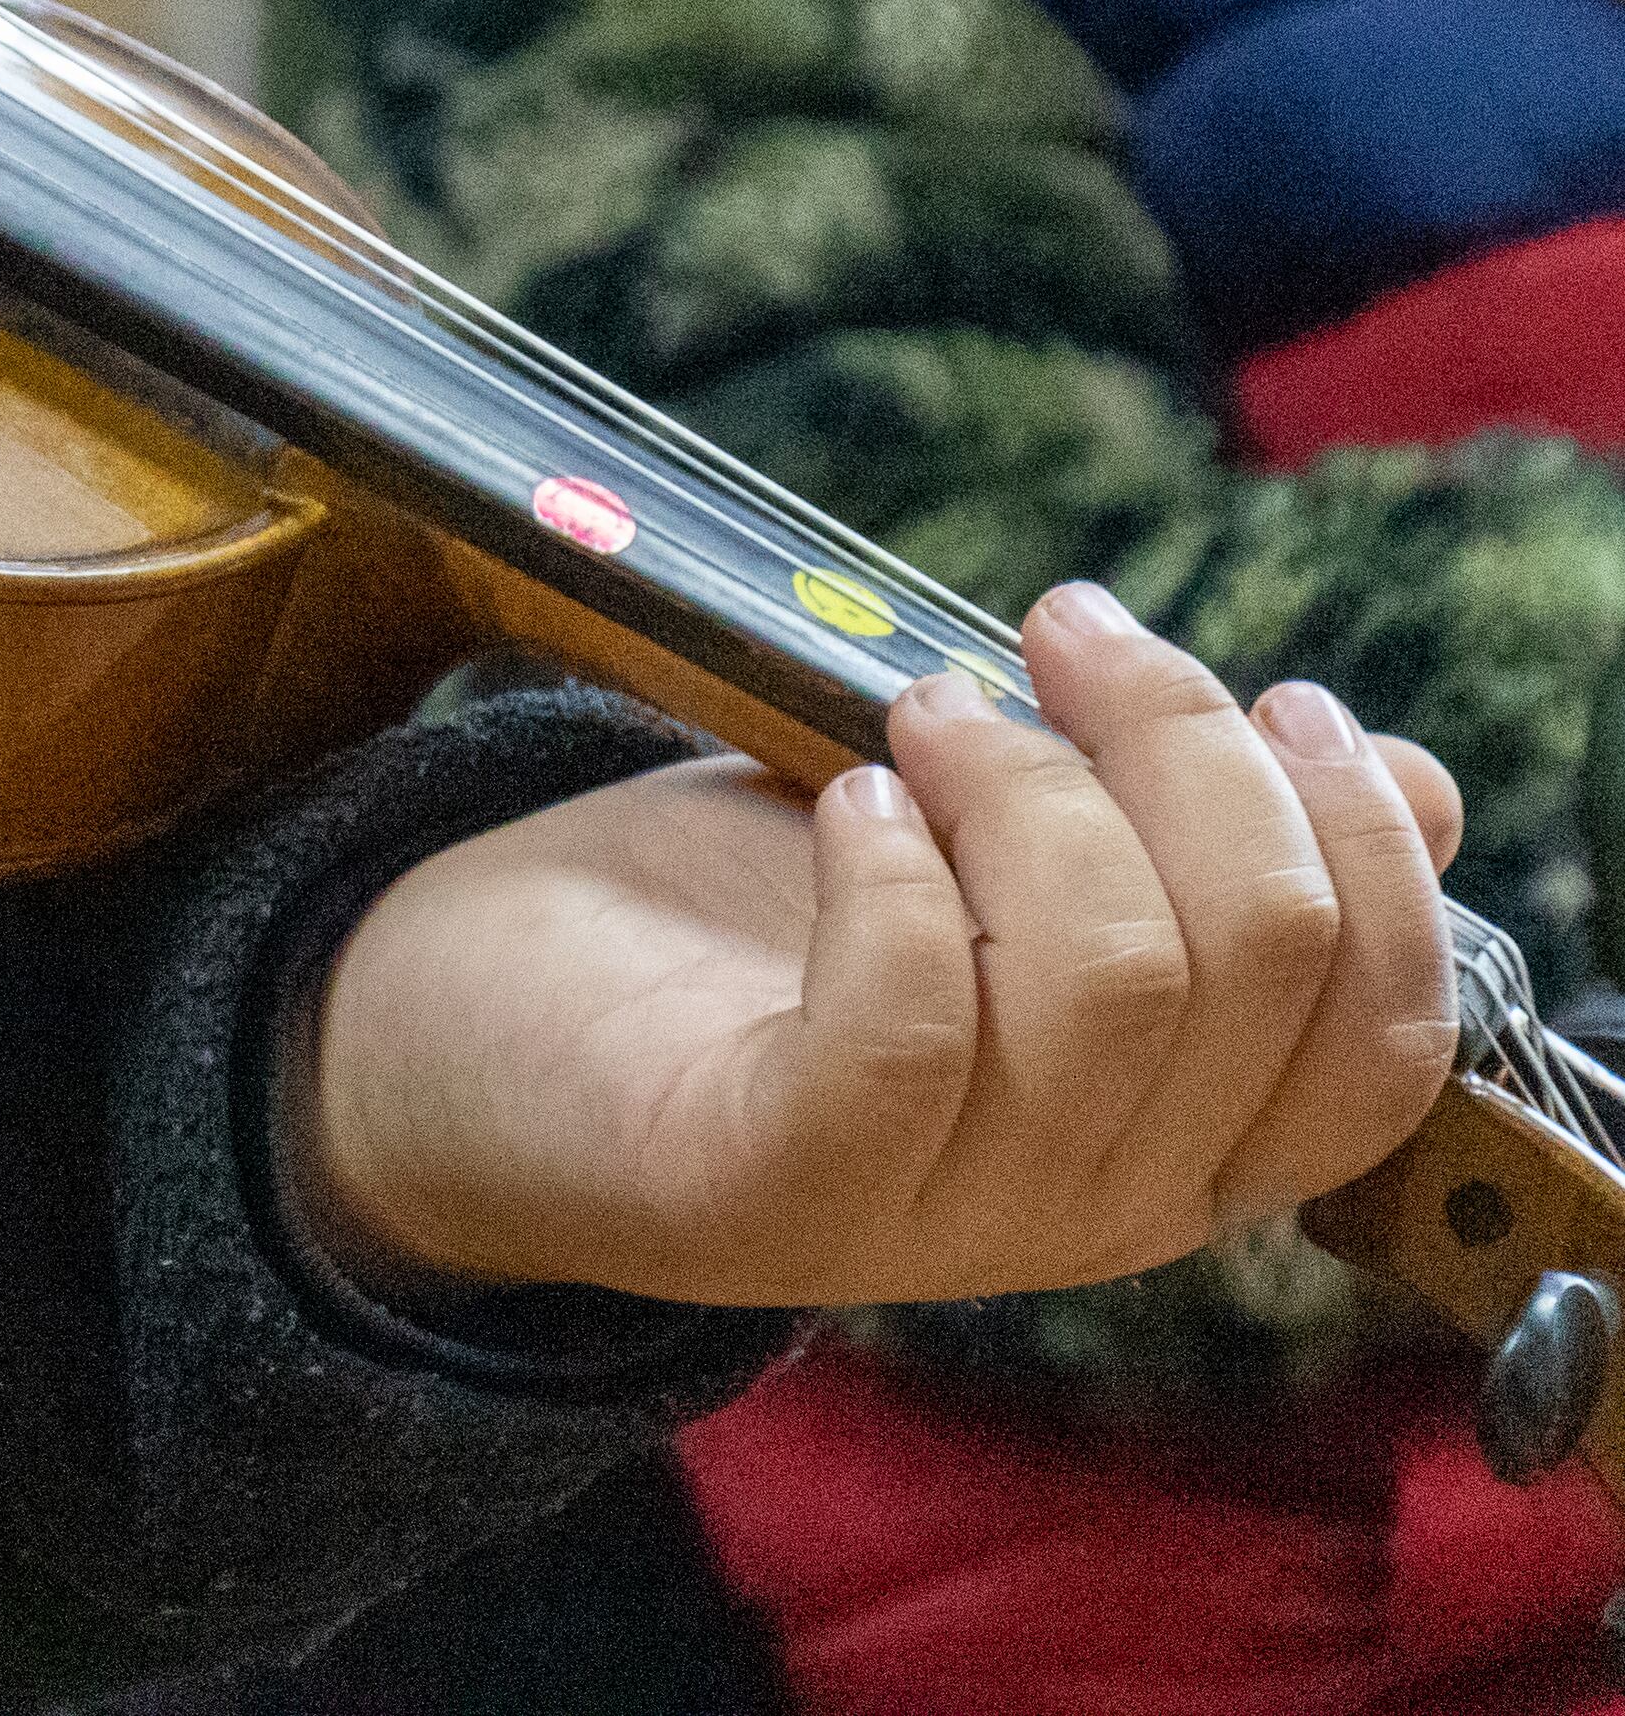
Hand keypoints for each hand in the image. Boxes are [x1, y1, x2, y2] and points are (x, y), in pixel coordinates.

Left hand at [299, 585, 1466, 1310]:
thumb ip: (1174, 837)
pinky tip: (847, 802)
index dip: (1367, 850)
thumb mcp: (984, 861)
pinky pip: (910, 1032)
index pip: (1385, 1036)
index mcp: (1176, 1139)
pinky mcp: (772, 1190)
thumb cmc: (732, 930)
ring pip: (1113, 986)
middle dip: (1187, 752)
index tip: (1280, 693)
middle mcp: (1091, 1206)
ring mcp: (936, 1219)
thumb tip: (1403, 780)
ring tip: (923, 718)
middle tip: (1062, 636)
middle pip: (1263, 966)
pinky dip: (893, 878)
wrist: (451, 1039)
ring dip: (1029, 791)